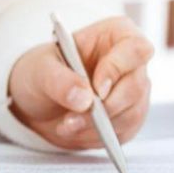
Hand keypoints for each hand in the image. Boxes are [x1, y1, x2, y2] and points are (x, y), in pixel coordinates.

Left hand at [9, 16, 153, 148]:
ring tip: (65, 126)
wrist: (37, 101)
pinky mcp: (128, 117)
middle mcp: (130, 62)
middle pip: (136, 86)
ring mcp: (132, 91)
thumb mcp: (40, 70)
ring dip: (97, 127)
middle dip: (104, 108)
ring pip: (131, 113)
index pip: (136, 48)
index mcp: (115, 35)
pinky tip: (76, 131)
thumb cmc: (41, 73)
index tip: (96, 89)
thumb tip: (84, 99)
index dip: (118, 68)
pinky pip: (124, 131)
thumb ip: (59, 80)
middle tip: (71, 119)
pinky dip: (97, 137)